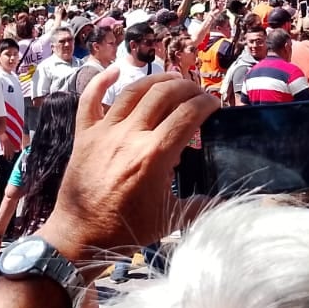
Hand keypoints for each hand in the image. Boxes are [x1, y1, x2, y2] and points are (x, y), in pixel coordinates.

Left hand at [39, 71, 216, 265]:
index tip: (214, 105)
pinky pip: (90, 99)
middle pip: (164, 95)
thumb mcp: (170, 220)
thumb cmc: (126, 230)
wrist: (80, 237)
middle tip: (197, 93)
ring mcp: (104, 132)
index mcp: (154, 156)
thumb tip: (228, 201)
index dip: (205, 104)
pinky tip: (114, 70)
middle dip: (187, 88)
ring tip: (172, 80)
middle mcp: (129, 136)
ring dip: (156, 80)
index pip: (187, 115)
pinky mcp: (84, 134)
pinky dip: (101, 80)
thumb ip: (201, 206)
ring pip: (133, 91)